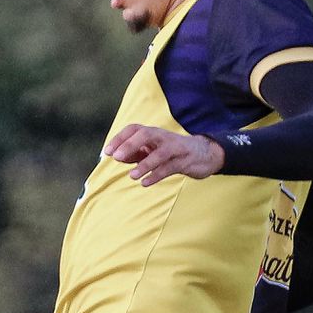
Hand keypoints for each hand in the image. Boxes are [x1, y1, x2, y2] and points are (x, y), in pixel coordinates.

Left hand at [106, 125, 224, 186]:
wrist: (204, 154)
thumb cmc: (173, 152)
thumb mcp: (152, 150)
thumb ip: (135, 153)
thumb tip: (116, 156)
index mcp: (154, 133)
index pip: (134, 129)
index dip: (120, 138)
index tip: (107, 152)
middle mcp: (164, 137)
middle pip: (146, 134)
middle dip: (130, 144)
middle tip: (116, 157)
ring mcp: (176, 149)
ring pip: (160, 153)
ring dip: (145, 164)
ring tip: (132, 176)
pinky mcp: (185, 161)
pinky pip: (170, 168)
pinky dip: (157, 175)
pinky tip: (145, 183)